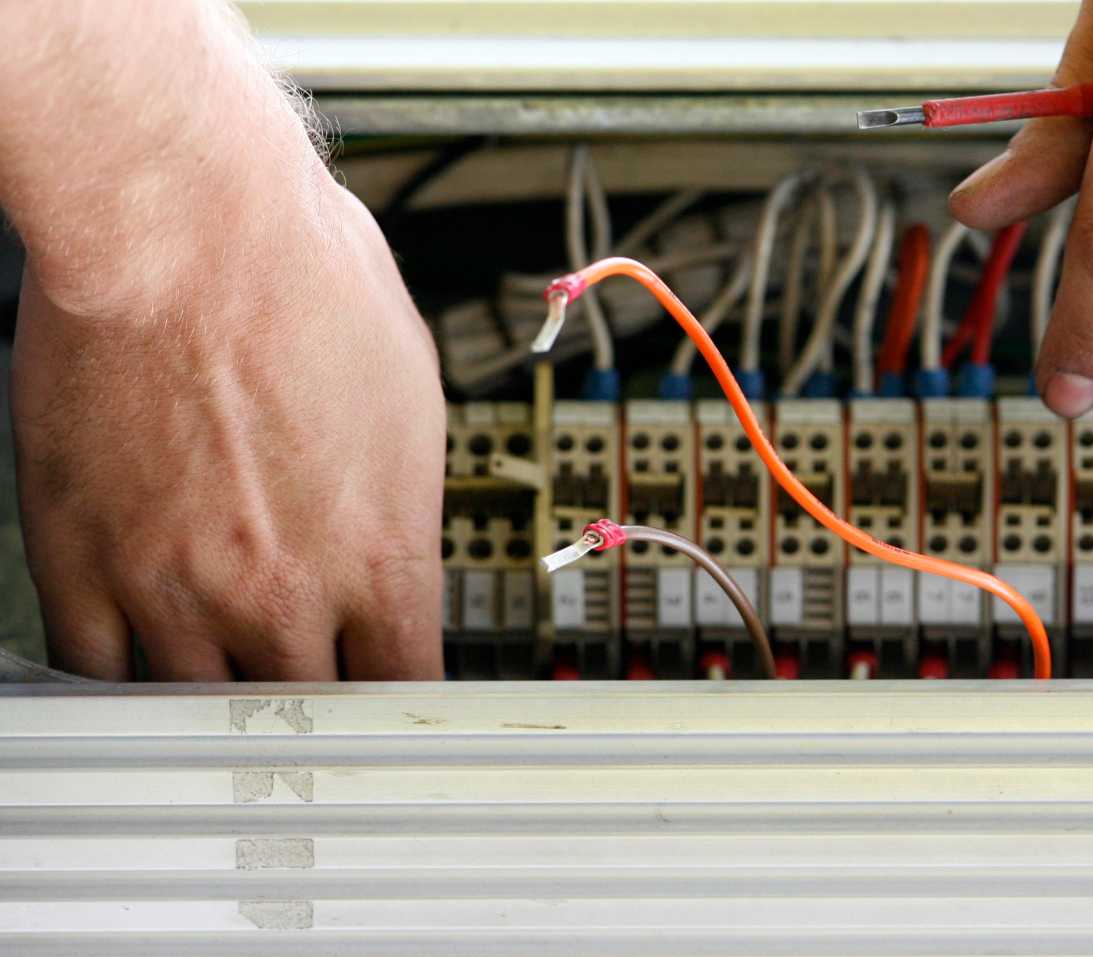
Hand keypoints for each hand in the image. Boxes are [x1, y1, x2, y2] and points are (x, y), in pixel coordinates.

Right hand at [11, 180, 446, 679]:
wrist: (188, 227)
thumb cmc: (307, 283)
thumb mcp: (416, 400)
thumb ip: (402, 505)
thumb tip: (394, 545)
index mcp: (379, 557)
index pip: (403, 689)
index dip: (396, 702)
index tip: (384, 699)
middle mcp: (280, 592)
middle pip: (302, 714)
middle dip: (307, 700)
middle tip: (298, 678)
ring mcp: (174, 588)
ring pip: (197, 708)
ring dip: (213, 694)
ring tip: (219, 660)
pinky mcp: (82, 562)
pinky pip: (96, 670)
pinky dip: (120, 674)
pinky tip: (139, 653)